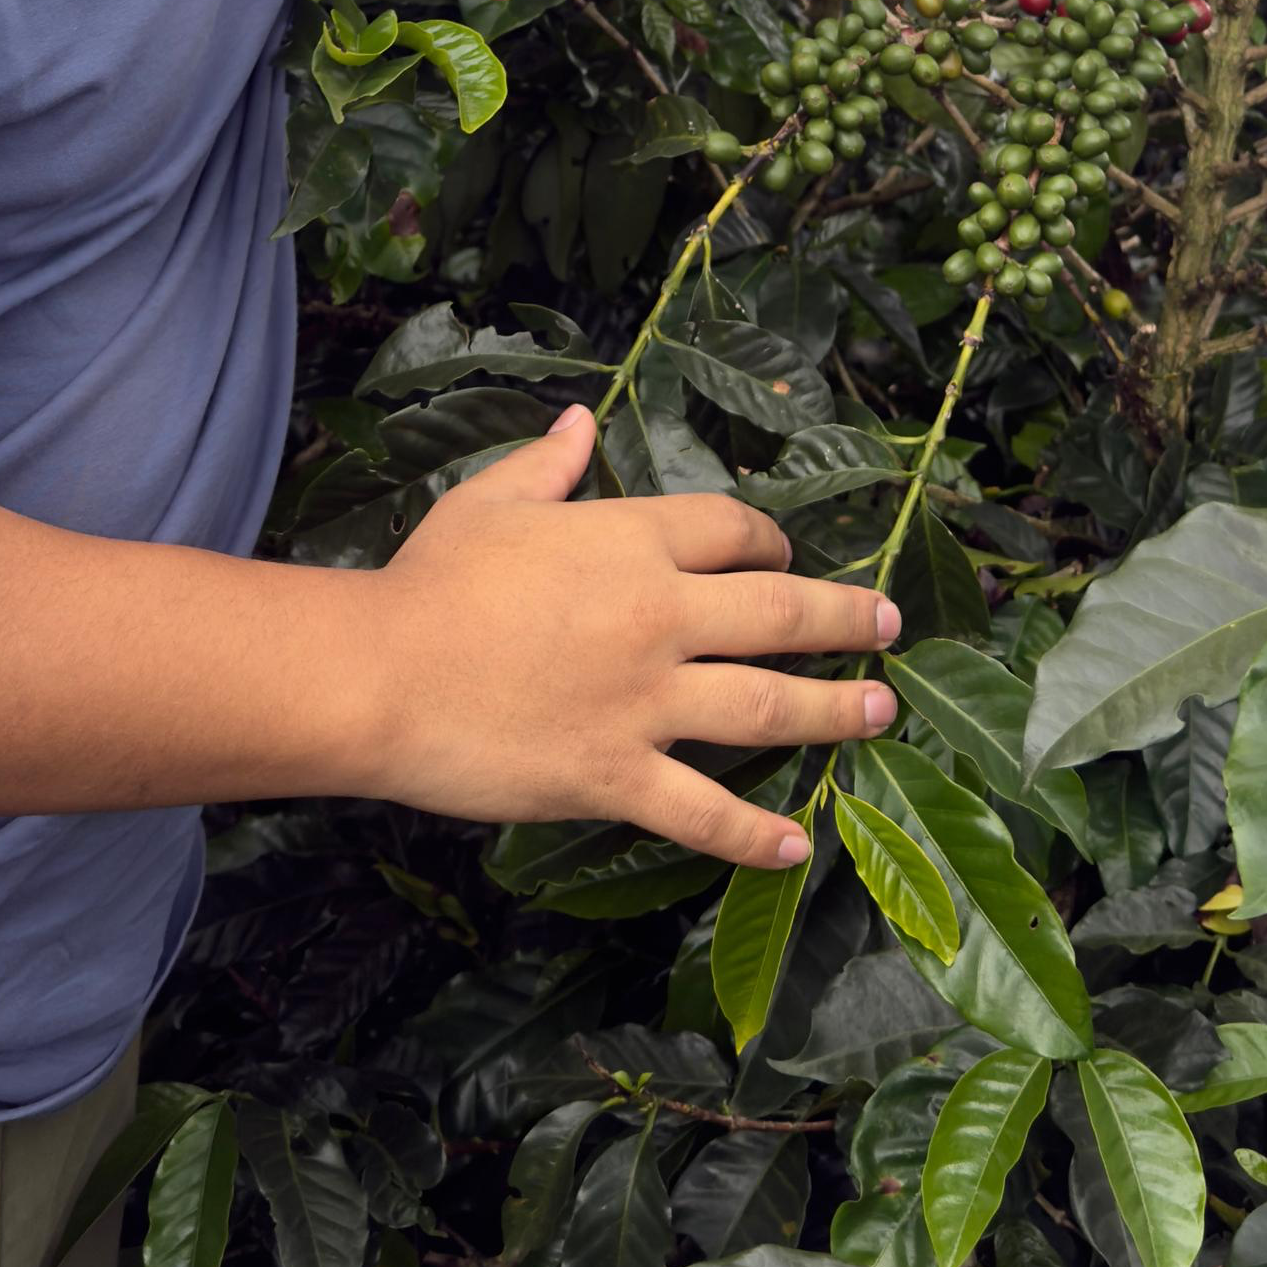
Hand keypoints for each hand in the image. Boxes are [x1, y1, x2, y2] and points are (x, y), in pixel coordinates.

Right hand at [349, 404, 898, 864]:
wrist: (377, 673)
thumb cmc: (428, 582)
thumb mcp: (490, 501)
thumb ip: (547, 464)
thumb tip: (580, 421)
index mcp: (629, 540)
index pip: (731, 531)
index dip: (769, 542)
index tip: (787, 557)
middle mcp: (656, 616)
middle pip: (776, 611)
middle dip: (843, 617)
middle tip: (889, 625)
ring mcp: (642, 701)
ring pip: (764, 706)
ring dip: (831, 711)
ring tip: (879, 710)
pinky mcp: (614, 774)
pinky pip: (700, 810)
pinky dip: (751, 834)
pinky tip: (795, 845)